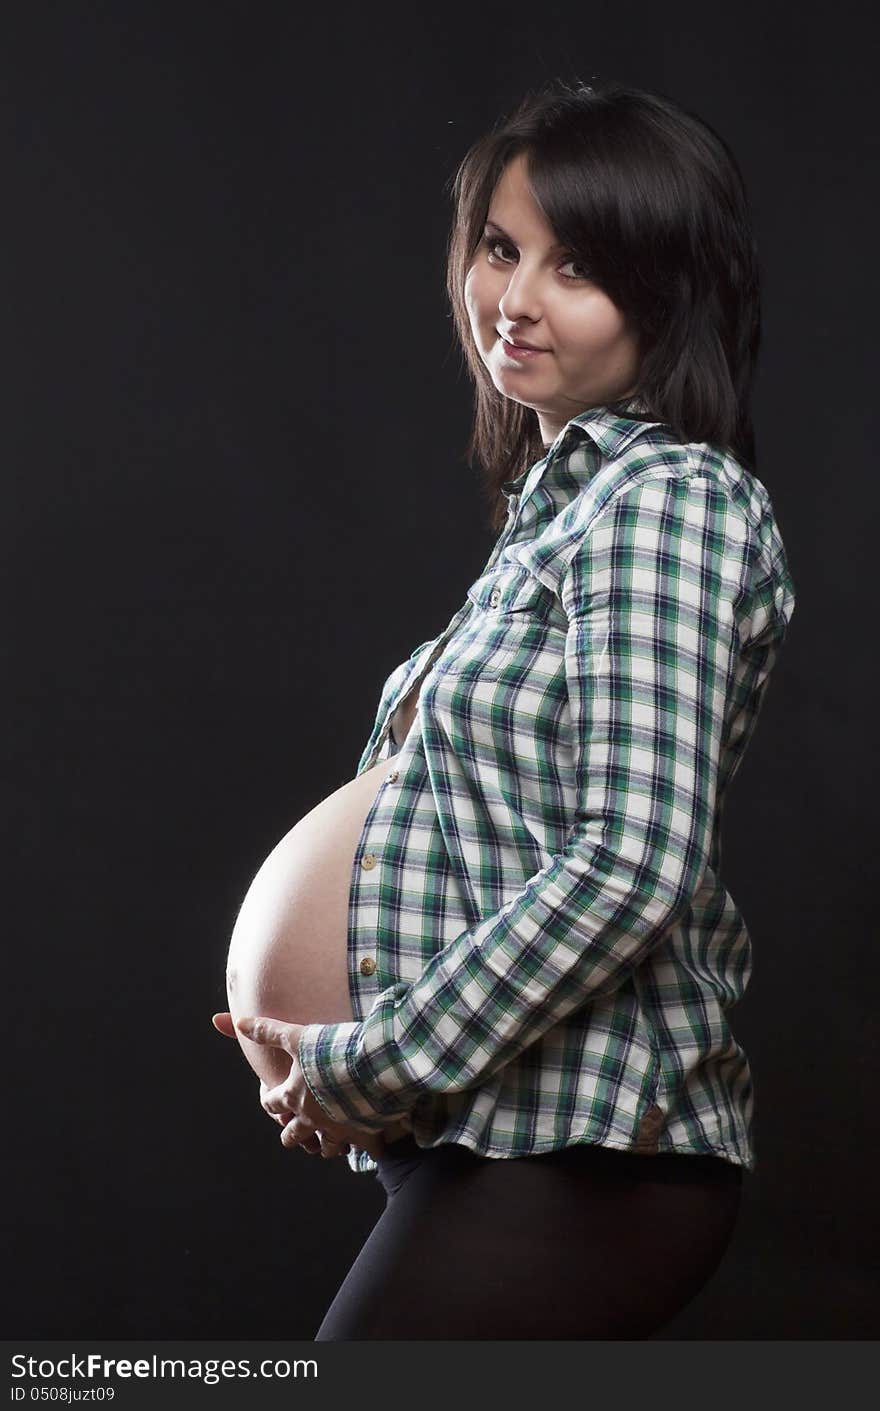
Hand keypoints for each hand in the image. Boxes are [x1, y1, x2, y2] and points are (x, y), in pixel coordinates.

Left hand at [212, 1012, 410, 1159]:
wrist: (371, 1063)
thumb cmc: (331, 1049)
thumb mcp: (297, 1036)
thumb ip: (268, 1032)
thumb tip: (240, 1022)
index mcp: (293, 1097)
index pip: (271, 1105)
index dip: (269, 1100)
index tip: (271, 1096)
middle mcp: (311, 1119)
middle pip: (292, 1136)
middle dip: (292, 1134)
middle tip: (296, 1129)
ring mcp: (337, 1129)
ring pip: (326, 1148)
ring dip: (326, 1144)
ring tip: (332, 1137)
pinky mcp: (363, 1133)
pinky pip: (367, 1151)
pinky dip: (371, 1148)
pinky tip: (375, 1143)